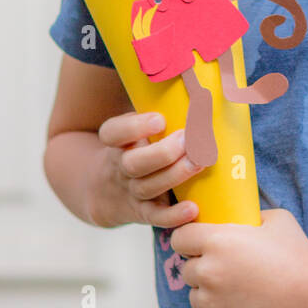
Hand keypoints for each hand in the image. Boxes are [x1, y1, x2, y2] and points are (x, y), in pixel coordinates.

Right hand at [92, 111, 202, 228]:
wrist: (108, 192)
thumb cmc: (136, 149)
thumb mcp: (135, 130)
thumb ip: (157, 114)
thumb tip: (199, 90)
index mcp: (117, 142)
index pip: (113, 133)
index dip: (135, 126)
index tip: (160, 119)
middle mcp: (121, 167)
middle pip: (133, 163)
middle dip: (162, 153)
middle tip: (188, 140)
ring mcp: (131, 191)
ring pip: (147, 187)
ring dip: (174, 176)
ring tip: (199, 162)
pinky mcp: (142, 212)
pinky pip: (155, 217)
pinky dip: (173, 215)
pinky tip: (193, 209)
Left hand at [169, 207, 307, 307]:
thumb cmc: (298, 257)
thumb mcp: (276, 220)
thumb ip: (249, 218)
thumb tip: (238, 220)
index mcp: (217, 240)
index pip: (180, 238)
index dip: (190, 242)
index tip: (200, 246)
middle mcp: (208, 271)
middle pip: (188, 269)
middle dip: (204, 269)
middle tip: (230, 272)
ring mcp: (210, 302)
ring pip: (196, 296)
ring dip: (210, 295)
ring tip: (241, 294)